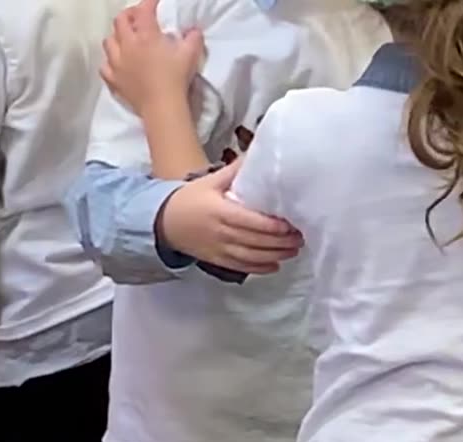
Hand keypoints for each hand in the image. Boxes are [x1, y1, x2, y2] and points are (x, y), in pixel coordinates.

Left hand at [100, 0, 203, 116]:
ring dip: (116, 37)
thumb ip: (193, 39)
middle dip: (129, 15)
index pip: (144, 11)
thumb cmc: (176, 79)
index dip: (149, 3)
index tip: (154, 2)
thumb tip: (194, 30)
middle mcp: (127, 45)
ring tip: (125, 40)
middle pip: (120, 21)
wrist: (162, 106)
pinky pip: (105, 66)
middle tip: (137, 17)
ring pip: (108, 41)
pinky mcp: (114, 79)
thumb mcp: (190, 56)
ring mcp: (117, 62)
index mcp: (146, 36)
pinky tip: (117, 64)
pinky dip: (110, 62)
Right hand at [160, 162, 301, 274]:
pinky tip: (276, 265)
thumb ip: (235, 171)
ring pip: (252, 256)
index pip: (251, 222)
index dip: (273, 226)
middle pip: (256, 241)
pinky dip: (260, 268)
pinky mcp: (218, 261)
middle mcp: (221, 233)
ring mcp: (219, 249)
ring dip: (276, 255)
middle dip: (281, 241)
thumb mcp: (210, 181)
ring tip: (294, 250)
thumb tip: (257, 153)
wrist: (163, 223)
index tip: (291, 224)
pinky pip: (242, 267)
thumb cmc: (190, 199)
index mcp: (220, 211)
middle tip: (300, 236)